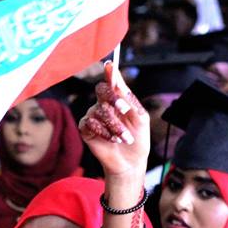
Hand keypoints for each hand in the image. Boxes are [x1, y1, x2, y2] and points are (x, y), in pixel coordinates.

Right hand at [79, 62, 149, 179]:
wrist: (131, 162)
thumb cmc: (137, 140)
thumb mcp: (141, 119)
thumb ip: (131, 102)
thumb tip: (120, 84)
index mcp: (119, 99)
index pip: (113, 82)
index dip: (110, 72)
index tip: (110, 65)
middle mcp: (104, 104)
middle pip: (101, 89)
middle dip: (113, 98)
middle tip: (124, 110)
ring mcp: (93, 116)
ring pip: (99, 110)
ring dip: (115, 125)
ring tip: (124, 138)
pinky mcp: (86, 129)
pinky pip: (90, 123)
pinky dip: (104, 132)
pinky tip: (113, 140)